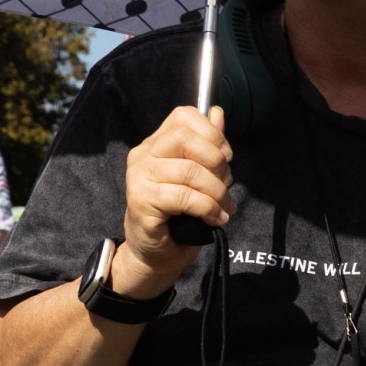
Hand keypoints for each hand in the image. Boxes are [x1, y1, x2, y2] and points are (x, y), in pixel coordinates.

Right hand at [113, 104, 231, 295]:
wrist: (156, 252)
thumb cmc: (179, 214)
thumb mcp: (199, 176)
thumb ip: (207, 145)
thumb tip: (217, 112)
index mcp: (156, 143)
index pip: (183, 116)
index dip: (212, 132)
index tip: (226, 156)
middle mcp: (143, 154)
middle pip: (185, 139)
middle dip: (216, 161)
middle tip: (226, 184)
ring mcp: (138, 176)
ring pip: (189, 171)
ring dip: (217, 191)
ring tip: (224, 207)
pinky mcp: (141, 200)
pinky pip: (184, 197)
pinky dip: (207, 208)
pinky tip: (214, 218)